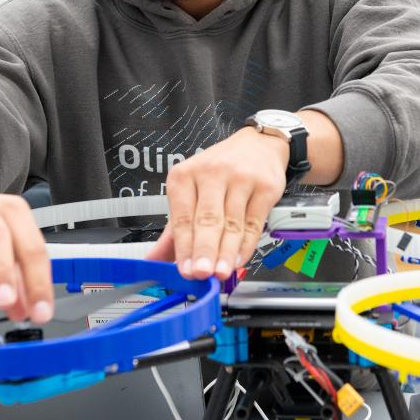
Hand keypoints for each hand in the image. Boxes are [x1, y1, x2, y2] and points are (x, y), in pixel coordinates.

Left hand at [145, 128, 287, 280]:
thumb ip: (174, 229)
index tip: (185, 270)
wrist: (259, 145)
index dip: (184, 246)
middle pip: (207, 220)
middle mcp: (212, 173)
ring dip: (226, 253)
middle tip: (202, 273)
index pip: (182, 217)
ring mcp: (241, 179)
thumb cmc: (220, 170)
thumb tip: (154, 260)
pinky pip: (253, 223)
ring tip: (221, 273)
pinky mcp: (265, 187)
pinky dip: (246, 245)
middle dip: (204, 250)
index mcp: (185, 175)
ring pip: (232, 224)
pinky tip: (239, 259)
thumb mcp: (191, 191)